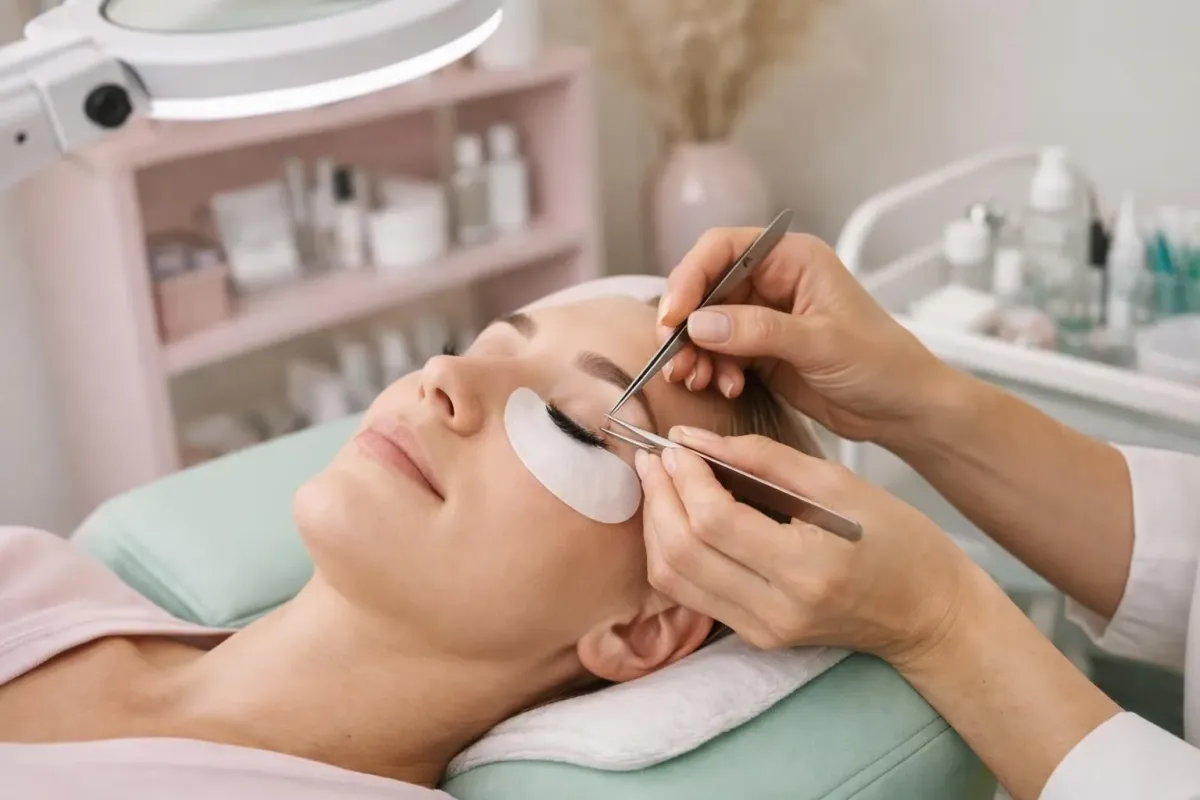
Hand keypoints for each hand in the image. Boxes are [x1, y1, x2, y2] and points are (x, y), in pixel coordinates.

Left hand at [635, 427, 972, 663]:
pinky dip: (671, 551)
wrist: (928, 614)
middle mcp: (778, 609)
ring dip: (655, 525)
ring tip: (659, 482)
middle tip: (654, 457)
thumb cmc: (898, 541)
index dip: (684, 477)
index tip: (676, 444)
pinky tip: (676, 517)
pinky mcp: (755, 637)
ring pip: (674, 578)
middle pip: (682, 552)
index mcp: (807, 568)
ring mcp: (763, 630)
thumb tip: (695, 438)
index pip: (714, 521)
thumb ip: (763, 458)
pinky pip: (690, 594)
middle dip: (658, 497)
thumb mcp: (840, 483)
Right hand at [657, 229, 957, 445]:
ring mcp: (764, 317)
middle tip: (674, 357)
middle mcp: (773, 281)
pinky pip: (718, 353)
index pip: (722, 250)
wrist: (903, 409)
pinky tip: (725, 387)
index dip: (690, 278)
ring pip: (705, 325)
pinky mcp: (760, 350)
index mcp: (792, 258)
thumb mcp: (821, 343)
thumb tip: (701, 324)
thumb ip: (759, 330)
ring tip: (697, 379)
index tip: (674, 316)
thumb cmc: (882, 363)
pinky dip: (711, 370)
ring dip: (694, 353)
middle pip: (705, 289)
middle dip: (685, 325)